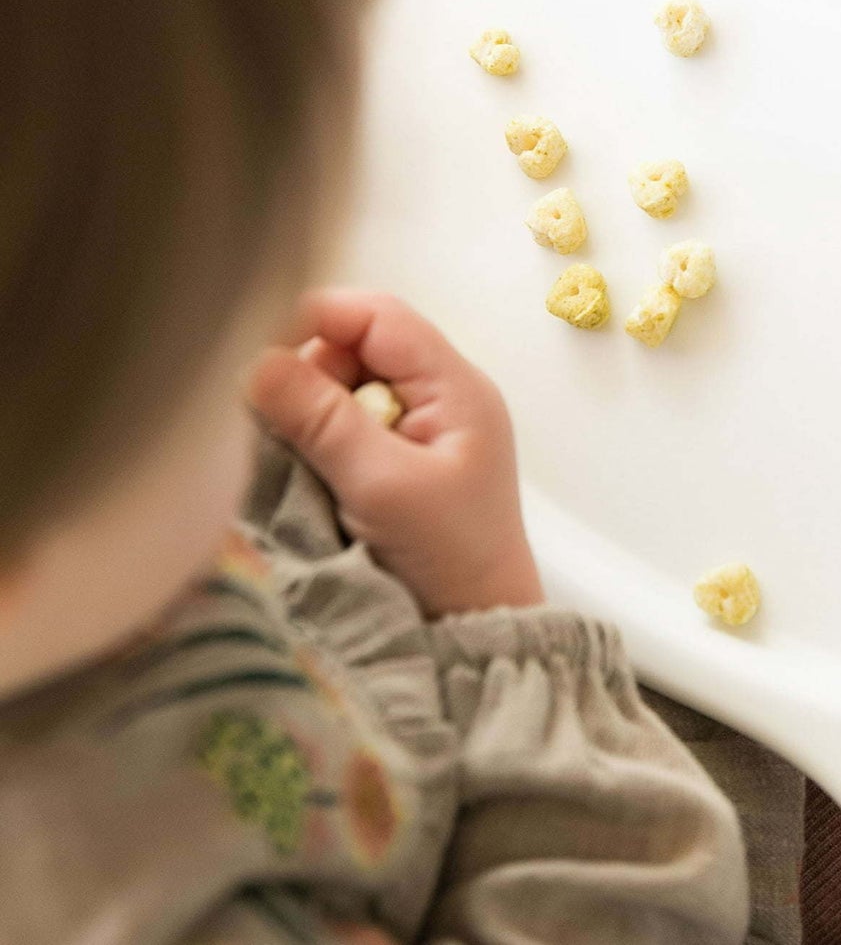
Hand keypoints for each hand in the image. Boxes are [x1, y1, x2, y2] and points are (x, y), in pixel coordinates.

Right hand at [246, 290, 541, 615]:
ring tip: (304, 463)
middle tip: (287, 431)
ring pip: (344, 388)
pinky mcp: (402, 461)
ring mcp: (423, 428)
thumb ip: (321, 420)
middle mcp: (442, 395)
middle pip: (356, 347)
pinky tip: (314, 477)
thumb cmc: (448, 559)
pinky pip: (347, 427)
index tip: (257, 353)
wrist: (477, 629)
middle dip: (310, 377)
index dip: (316, 320)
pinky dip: (320, 443)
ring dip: (311, 415)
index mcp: (455, 387)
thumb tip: (257, 360)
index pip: (378, 316)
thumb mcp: (381, 485)